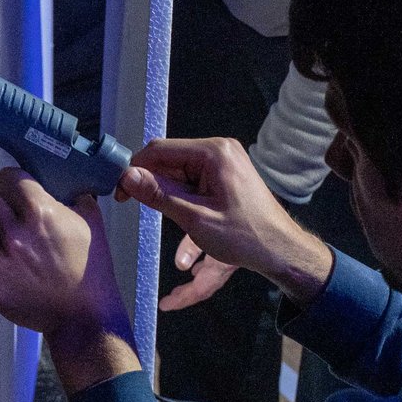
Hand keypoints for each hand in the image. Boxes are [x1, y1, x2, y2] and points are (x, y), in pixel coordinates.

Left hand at [0, 167, 133, 376]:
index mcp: (40, 213)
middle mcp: (14, 235)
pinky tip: (8, 260)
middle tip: (11, 210)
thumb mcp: (92, 222)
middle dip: (1, 200)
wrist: (81, 315)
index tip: (17, 186)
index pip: (8, 177)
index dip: (13, 179)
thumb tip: (64, 182)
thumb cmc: (90, 268)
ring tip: (4, 234)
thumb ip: (76, 196)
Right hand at [118, 137, 334, 309]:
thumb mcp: (195, 218)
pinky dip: (185, 207)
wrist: (283, 251)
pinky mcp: (227, 180)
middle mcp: (219, 152)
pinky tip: (181, 244)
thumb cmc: (243, 235)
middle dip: (152, 185)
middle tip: (130, 206)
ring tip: (162, 228)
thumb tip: (127, 176)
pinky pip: (196, 187)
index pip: (160, 150)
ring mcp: (225, 165)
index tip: (118, 192)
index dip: (135, 169)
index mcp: (213, 152)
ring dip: (169, 199)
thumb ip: (159, 195)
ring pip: (181, 177)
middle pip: (171, 162)